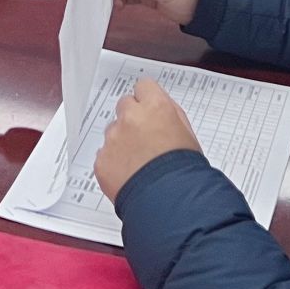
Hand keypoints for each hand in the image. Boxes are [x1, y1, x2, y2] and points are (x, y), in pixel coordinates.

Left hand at [95, 79, 201, 200]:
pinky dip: (114, 163)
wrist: (169, 202)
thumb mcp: (188, 135)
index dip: (147, 99)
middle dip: (132, 117)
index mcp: (155, 108)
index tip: (148, 108)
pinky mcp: (102, 160)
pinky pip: (104, 154)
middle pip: (125, 105)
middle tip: (144, 137)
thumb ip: (171, 114)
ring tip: (139, 162)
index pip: (143, 86)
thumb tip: (160, 108)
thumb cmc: (184, 171)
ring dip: (122, 141)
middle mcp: (131, 118)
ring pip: (113, 131)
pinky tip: (129, 174)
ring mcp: (113, 139)